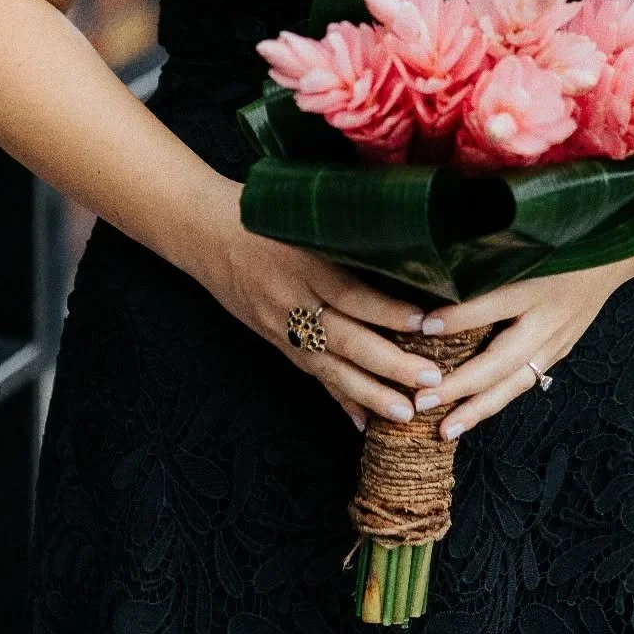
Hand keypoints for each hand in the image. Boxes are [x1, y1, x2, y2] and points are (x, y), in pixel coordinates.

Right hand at [192, 181, 443, 431]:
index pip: (350, 293)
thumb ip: (344, 227)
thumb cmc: (259, 212)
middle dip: (390, 365)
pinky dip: (339, 398)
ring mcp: (280, 326)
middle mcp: (291, 300)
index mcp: (302, 263)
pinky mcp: (275, 341)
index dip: (386, 310)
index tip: (426, 321)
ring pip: (329, 367)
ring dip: (369, 393)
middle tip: (431, 380)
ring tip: (406, 413)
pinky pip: (312, 374)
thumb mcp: (300, 212)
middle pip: (345, 339)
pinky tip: (362, 422)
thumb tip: (402, 235)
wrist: (202, 232)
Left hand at [412, 263, 631, 442]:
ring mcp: (556, 342)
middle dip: (461, 384)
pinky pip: (524, 382)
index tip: (423, 326)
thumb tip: (438, 264)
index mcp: (537, 284)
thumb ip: (490, 255)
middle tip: (423, 400)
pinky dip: (496, 401)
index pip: (494, 304)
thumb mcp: (529, 242)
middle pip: (503, 360)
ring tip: (445, 430)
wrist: (610, 257)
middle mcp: (548, 319)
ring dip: (478, 408)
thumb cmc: (559, 243)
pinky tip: (470, 416)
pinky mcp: (559, 353)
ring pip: (514, 383)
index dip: (460, 317)